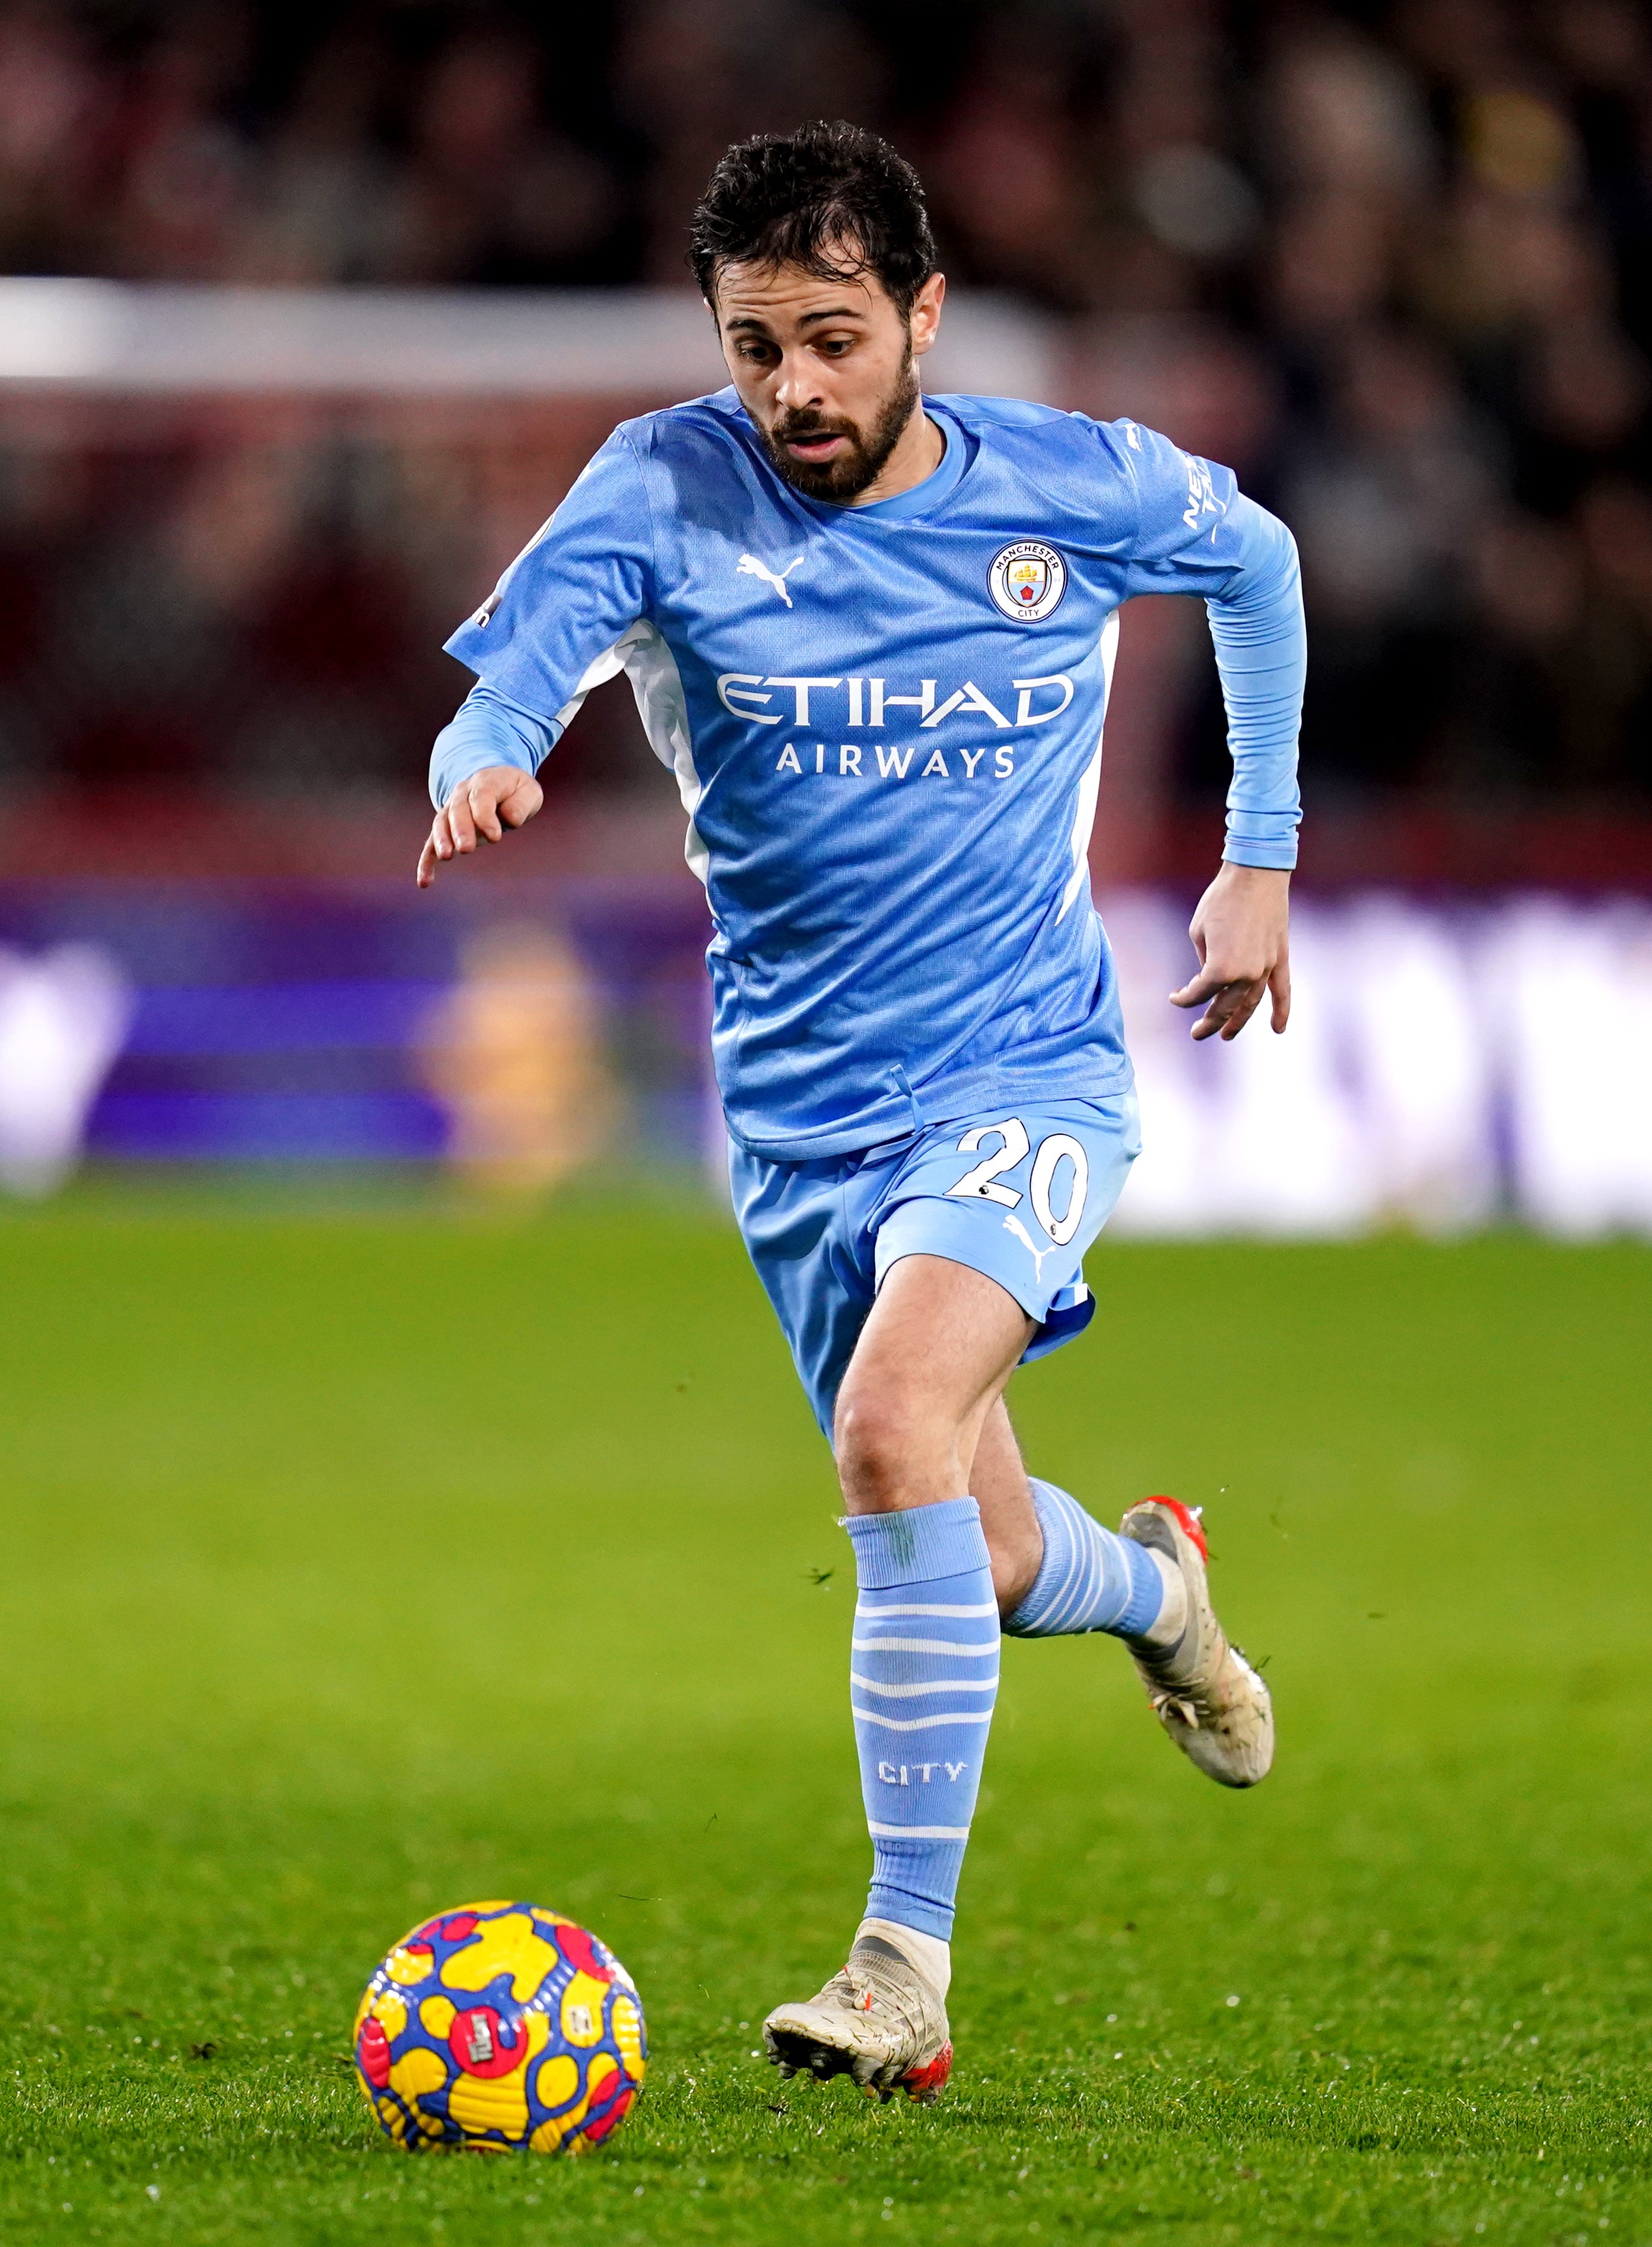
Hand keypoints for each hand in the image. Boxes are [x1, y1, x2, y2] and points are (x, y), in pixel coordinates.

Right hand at [416, 766, 543, 887]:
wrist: (497, 783)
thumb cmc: (515, 791)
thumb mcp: (529, 792)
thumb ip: (521, 804)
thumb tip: (510, 819)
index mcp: (485, 782)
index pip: (481, 797)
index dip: (485, 816)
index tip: (495, 836)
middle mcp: (463, 793)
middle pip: (458, 810)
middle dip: (461, 829)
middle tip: (466, 849)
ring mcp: (451, 809)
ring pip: (441, 823)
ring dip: (442, 840)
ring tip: (446, 856)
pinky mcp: (446, 828)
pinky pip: (431, 843)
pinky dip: (426, 861)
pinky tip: (425, 881)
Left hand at [1169, 862, 1290, 1041]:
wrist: (1256, 874)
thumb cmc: (1220, 899)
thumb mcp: (1198, 932)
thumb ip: (1204, 961)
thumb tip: (1209, 978)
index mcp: (1220, 969)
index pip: (1199, 993)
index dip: (1183, 998)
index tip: (1174, 996)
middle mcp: (1246, 974)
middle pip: (1224, 1007)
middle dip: (1209, 1022)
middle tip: (1197, 1033)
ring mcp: (1266, 967)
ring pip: (1250, 1004)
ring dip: (1238, 1021)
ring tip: (1226, 1035)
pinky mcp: (1280, 957)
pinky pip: (1282, 990)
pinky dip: (1281, 1010)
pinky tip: (1277, 1029)